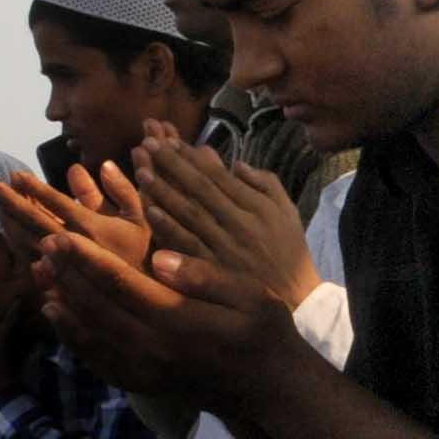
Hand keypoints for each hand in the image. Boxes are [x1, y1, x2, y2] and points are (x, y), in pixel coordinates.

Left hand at [0, 161, 153, 277]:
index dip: (35, 188)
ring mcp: (61, 263)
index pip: (56, 203)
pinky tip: (9, 231)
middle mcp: (73, 245)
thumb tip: (98, 165)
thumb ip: (120, 190)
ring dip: (10, 221)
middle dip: (12, 202)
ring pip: (27, 240)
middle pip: (34, 220)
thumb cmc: (141, 251)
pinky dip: (16, 242)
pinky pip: (29, 258)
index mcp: (92, 227)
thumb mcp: (138, 217)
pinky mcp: (56, 279)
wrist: (139, 294)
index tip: (16, 175)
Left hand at [32, 229, 305, 410]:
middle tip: (42, 244)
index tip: (59, 236)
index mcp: (177, 320)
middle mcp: (152, 347)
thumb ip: (204, 275)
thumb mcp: (250, 294)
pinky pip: (96, 358)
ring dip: (62, 300)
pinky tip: (59, 315)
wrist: (267, 388)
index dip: (85, 259)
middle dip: (66, 274)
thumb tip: (160, 258)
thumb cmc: (264, 332)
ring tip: (41, 273)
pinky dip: (72, 336)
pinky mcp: (141, 380)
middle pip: (95, 306)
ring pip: (89, 331)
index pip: (119, 284)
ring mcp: (143, 368)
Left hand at [133, 132, 317, 307]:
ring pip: (190, 212)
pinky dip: (169, 226)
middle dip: (172, 164)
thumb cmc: (289, 251)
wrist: (296, 298)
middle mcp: (240, 223)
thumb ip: (266, 184)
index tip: (170, 140)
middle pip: (200, 188)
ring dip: (164, 190)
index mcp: (257, 207)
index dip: (192, 157)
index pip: (218, 176)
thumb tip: (236, 163)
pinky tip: (150, 210)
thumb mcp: (288, 211)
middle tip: (148, 142)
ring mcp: (226, 246)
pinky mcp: (215, 269)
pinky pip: (188, 244)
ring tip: (142, 169)